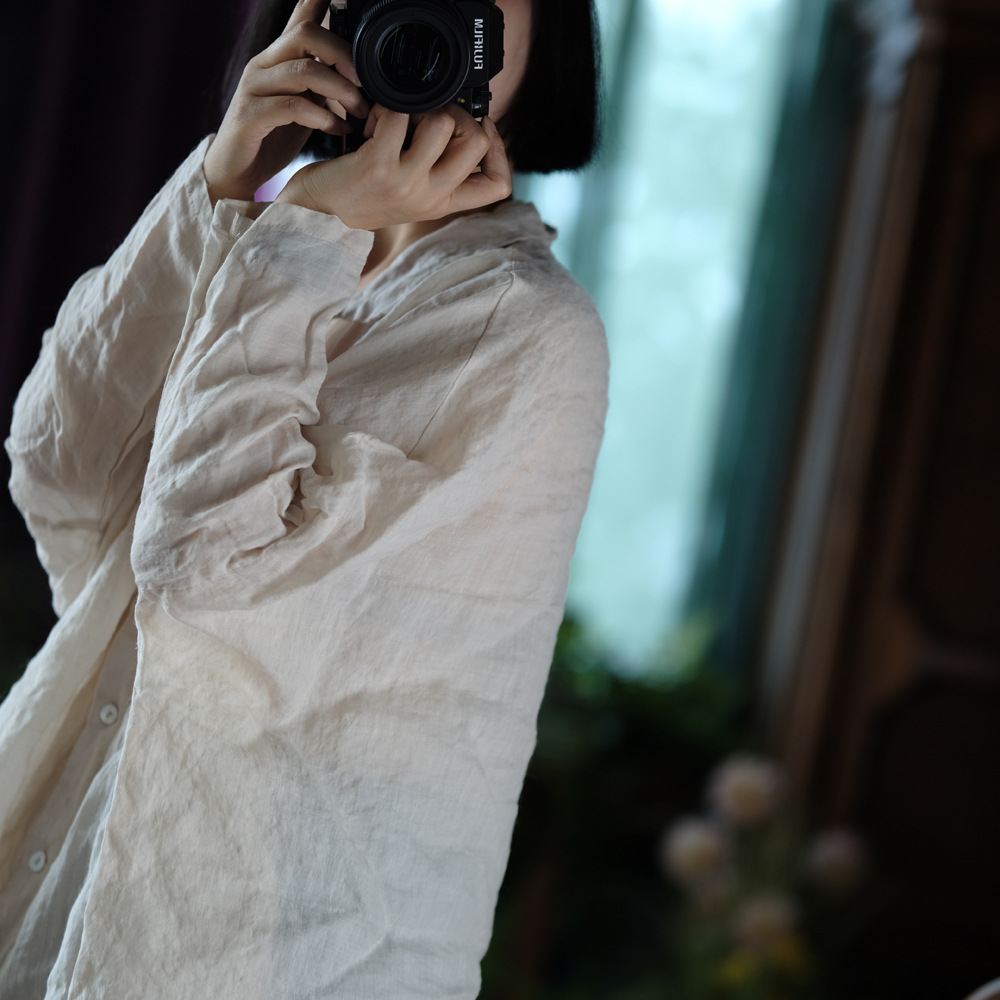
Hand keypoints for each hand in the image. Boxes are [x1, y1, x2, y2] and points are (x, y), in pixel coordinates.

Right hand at [203, 0, 369, 203]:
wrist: (236, 171)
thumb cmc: (272, 136)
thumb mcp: (303, 100)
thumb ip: (322, 80)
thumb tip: (359, 70)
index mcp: (278, 57)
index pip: (302, 17)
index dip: (323, 4)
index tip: (349, 4)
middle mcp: (263, 64)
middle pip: (306, 35)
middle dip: (344, 56)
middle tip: (367, 83)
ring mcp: (254, 87)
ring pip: (303, 71)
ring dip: (341, 91)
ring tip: (360, 111)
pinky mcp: (250, 116)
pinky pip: (292, 107)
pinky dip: (322, 118)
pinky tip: (338, 129)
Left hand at [275, 104, 512, 230]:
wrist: (317, 214)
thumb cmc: (361, 196)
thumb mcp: (409, 194)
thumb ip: (436, 170)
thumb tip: (461, 123)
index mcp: (442, 203)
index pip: (499, 185)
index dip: (499, 150)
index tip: (481, 130)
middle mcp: (430, 196)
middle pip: (476, 142)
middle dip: (457, 115)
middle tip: (431, 117)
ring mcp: (406, 183)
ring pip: (442, 122)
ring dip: (419, 107)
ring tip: (397, 121)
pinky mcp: (378, 166)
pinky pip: (398, 114)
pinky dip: (386, 106)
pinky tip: (373, 122)